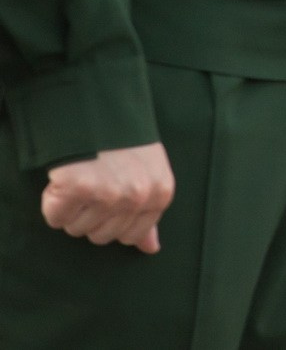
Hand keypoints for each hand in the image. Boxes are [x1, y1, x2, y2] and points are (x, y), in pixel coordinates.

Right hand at [42, 143, 174, 251]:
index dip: (112, 220)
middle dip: (91, 215)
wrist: (97, 110)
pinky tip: (64, 179)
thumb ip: (148, 213)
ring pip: (77, 230)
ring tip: (82, 177)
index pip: (130, 237)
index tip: (108, 197)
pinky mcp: (77, 188)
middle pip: (101, 237)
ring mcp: (108, 194)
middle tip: (94, 184)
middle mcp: (137, 197)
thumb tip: (151, 249)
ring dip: (72, 208)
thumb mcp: (150, 173)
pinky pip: (55, 217)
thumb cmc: (123, 143)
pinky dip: (53, 202)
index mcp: (160, 194)